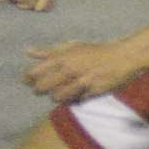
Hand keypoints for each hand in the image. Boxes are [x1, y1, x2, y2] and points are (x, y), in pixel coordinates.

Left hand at [23, 39, 148, 102]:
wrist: (121, 58)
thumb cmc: (95, 51)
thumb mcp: (72, 47)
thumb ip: (49, 51)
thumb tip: (28, 51)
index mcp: (63, 57)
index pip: (36, 72)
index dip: (28, 78)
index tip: (26, 81)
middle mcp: (69, 70)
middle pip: (43, 87)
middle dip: (39, 89)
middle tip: (39, 89)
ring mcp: (80, 82)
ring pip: (57, 97)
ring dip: (55, 96)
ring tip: (59, 92)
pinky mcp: (90, 93)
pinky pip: (73, 101)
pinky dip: (71, 100)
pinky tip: (73, 95)